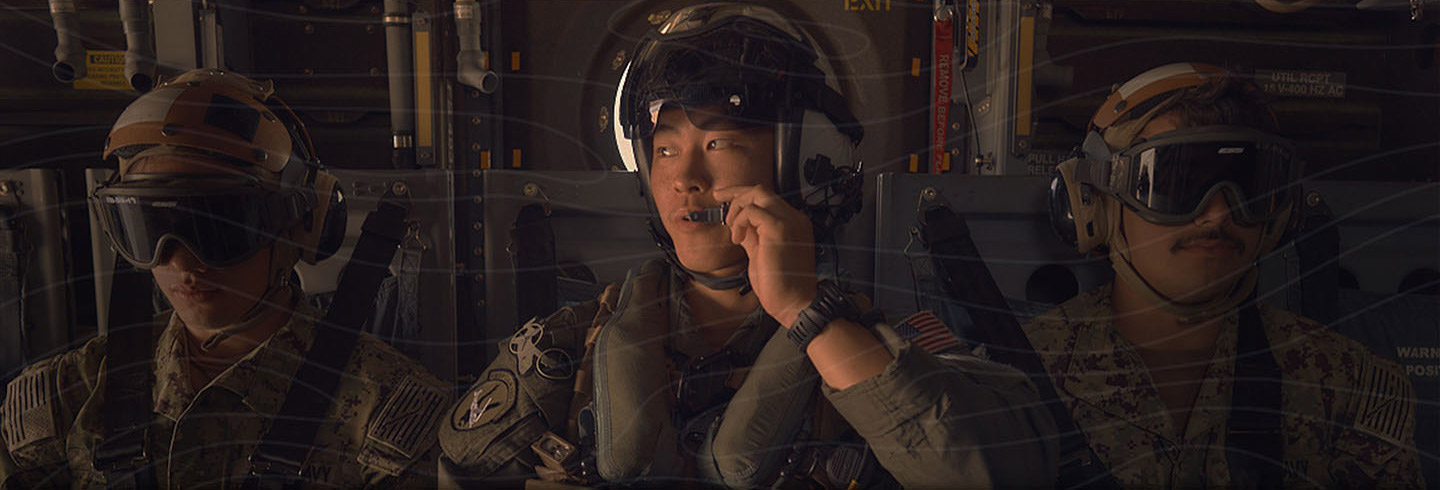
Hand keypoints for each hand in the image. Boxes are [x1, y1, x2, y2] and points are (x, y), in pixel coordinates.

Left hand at [713, 186, 815, 326]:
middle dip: (735, 193)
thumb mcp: (761, 253)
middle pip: (761, 190)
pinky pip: (752, 211)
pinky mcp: (779, 229)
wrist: (795, 304)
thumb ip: (753, 235)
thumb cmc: (781, 286)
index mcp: (793, 224)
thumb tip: (738, 225)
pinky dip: (739, 221)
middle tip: (718, 201)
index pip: (767, 198)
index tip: (723, 197)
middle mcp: (794, 218)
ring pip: (757, 194)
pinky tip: (738, 239)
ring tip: (734, 233)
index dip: (742, 194)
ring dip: (737, 210)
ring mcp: (789, 221)